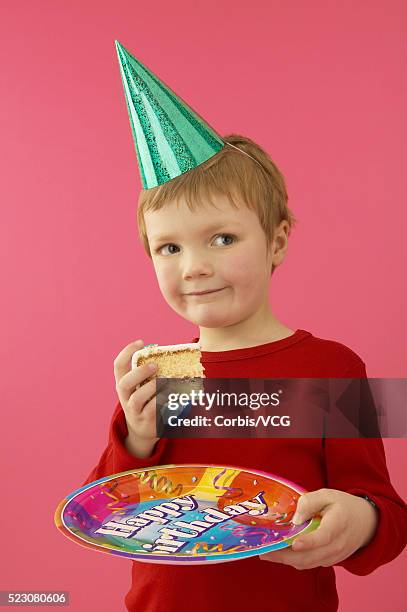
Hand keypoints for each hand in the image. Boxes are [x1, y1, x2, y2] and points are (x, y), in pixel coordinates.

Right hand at [113, 339, 164, 442]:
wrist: (142, 431)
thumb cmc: (145, 401)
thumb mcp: (141, 387)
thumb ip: (149, 373)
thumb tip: (166, 354)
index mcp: (123, 384)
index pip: (118, 365)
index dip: (127, 352)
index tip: (141, 342)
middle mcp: (125, 397)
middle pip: (125, 383)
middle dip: (139, 372)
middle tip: (155, 365)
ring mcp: (133, 411)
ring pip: (137, 398)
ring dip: (151, 387)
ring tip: (165, 382)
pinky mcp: (145, 421)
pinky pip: (152, 409)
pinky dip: (162, 400)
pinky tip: (172, 394)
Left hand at [259, 488, 378, 569]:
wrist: (366, 522)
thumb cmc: (343, 506)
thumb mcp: (328, 495)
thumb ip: (310, 501)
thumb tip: (295, 518)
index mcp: (338, 524)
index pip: (324, 537)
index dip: (309, 542)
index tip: (295, 544)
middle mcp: (338, 545)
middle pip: (311, 556)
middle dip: (286, 555)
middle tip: (265, 551)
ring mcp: (335, 556)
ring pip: (308, 563)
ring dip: (287, 561)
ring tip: (267, 554)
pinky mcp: (330, 561)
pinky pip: (311, 564)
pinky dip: (295, 561)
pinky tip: (281, 554)